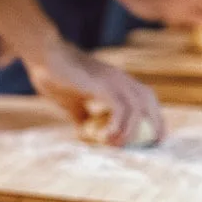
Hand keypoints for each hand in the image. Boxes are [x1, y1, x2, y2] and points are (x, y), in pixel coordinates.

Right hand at [23, 35, 164, 146]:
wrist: (45, 56)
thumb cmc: (54, 76)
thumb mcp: (71, 102)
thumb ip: (81, 115)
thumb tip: (83, 132)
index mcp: (115, 80)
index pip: (143, 97)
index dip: (152, 116)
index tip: (152, 136)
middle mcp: (119, 78)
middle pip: (148, 100)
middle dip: (156, 122)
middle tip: (154, 143)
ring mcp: (112, 80)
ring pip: (137, 106)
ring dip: (134, 129)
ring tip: (120, 145)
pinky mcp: (102, 84)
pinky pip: (120, 107)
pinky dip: (119, 124)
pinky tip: (109, 137)